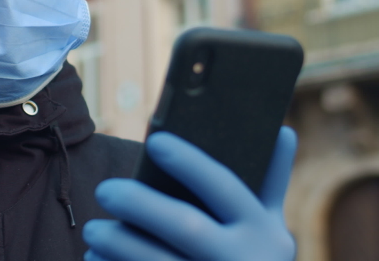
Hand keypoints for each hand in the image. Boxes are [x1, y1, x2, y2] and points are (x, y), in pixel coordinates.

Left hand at [83, 127, 296, 260]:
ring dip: (119, 246)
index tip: (155, 141)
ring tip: (93, 230)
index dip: (191, 162)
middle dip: (141, 205)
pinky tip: (96, 260)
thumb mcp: (271, 231)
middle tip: (105, 189)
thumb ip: (272, 183)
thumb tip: (284, 131)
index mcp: (262, 232)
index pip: (225, 186)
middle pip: (186, 226)